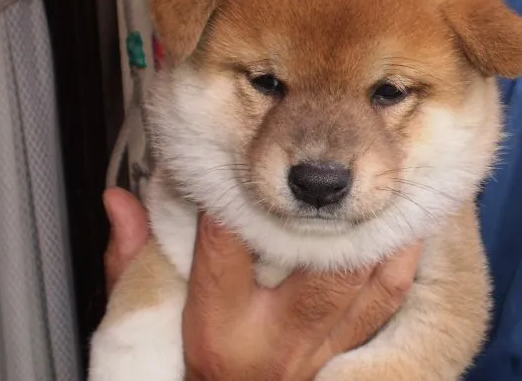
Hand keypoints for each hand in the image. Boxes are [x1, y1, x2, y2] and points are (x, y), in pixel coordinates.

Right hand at [102, 187, 421, 380]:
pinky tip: (401, 222)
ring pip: (367, 278)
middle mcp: (279, 335)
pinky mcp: (349, 344)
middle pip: (317, 265)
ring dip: (377, 227)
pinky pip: (389, 296)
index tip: (237, 159)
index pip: (229, 245)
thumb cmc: (201, 360)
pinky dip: (399, 254)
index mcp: (222, 325)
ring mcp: (322, 343)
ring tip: (379, 180)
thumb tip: (119, 201)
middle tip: (328, 167)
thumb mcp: (159, 314)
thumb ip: (136, 259)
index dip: (234, 195)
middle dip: (326, 212)